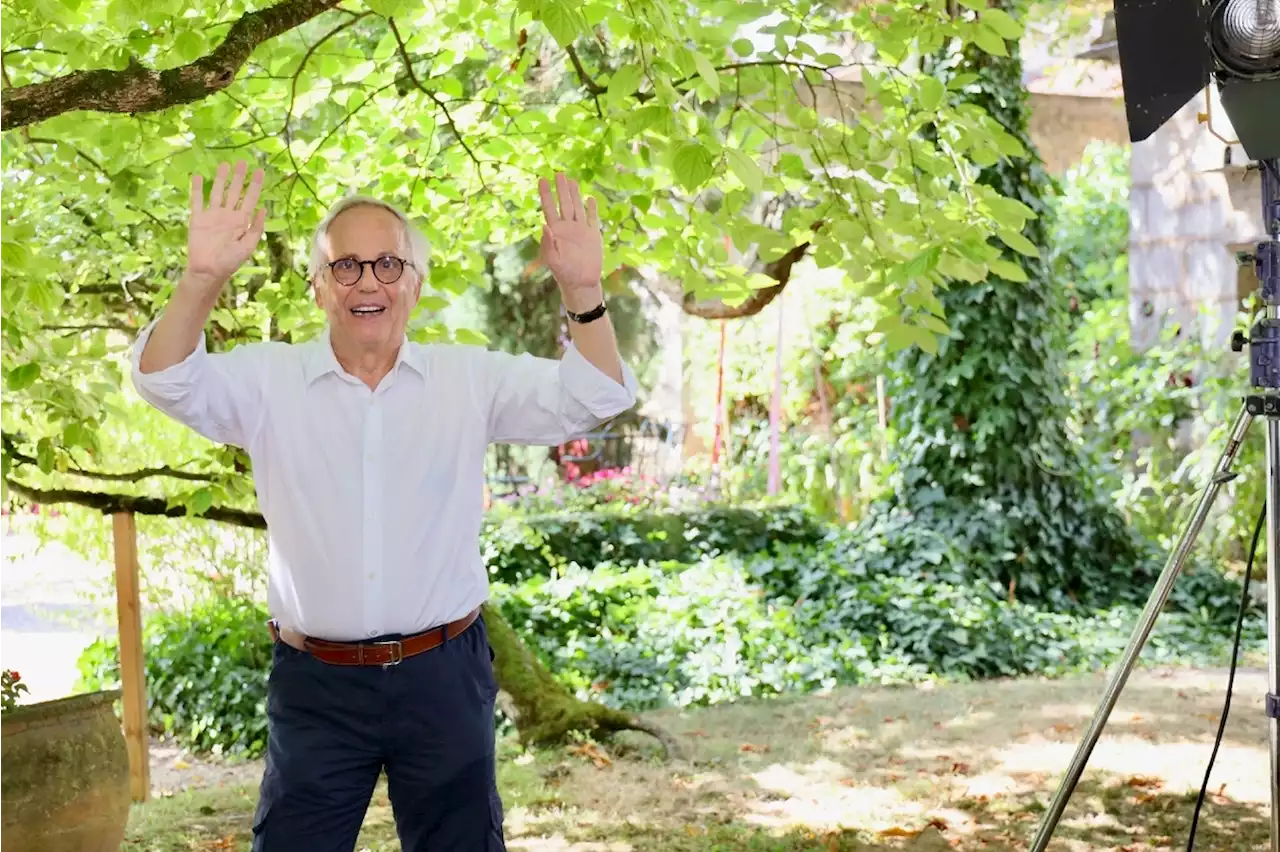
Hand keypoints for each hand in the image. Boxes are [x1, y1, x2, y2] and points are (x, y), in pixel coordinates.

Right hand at [185, 161, 266, 290]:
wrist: (209, 271)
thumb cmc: (230, 261)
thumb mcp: (248, 246)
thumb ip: (256, 228)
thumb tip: (263, 209)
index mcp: (242, 221)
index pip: (250, 199)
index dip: (255, 185)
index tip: (260, 171)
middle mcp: (228, 215)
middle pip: (234, 192)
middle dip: (239, 177)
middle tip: (243, 162)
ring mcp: (213, 216)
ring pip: (217, 192)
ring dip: (221, 179)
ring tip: (224, 164)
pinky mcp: (198, 219)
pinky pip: (197, 201)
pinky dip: (197, 189)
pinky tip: (199, 177)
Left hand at [538, 173, 601, 306]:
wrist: (582, 283)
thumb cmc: (564, 273)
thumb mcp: (553, 260)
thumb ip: (547, 244)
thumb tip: (544, 225)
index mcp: (556, 231)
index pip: (549, 208)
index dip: (546, 194)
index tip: (542, 180)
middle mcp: (567, 228)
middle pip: (563, 203)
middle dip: (560, 189)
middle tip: (558, 173)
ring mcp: (580, 230)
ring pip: (577, 207)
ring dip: (574, 194)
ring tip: (571, 180)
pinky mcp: (593, 235)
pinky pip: (592, 219)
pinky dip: (591, 208)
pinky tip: (589, 198)